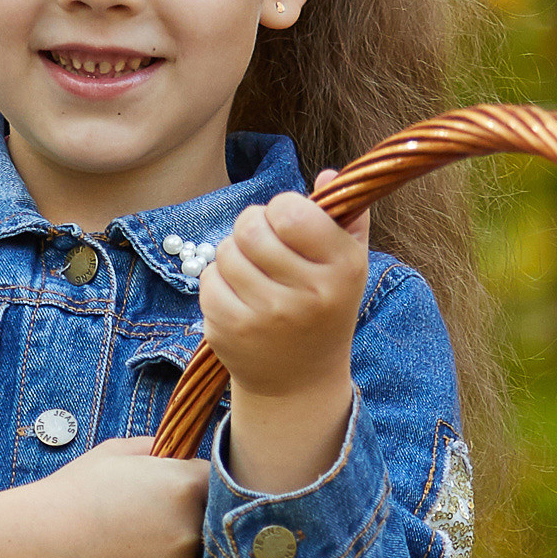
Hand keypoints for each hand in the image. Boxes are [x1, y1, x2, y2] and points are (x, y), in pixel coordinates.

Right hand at [0, 437, 203, 557]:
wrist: (35, 548)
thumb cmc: (74, 494)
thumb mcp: (118, 453)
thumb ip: (163, 449)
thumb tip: (187, 451)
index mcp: (186, 486)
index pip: (222, 486)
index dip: (202, 490)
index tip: (181, 496)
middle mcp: (191, 531)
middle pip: (217, 532)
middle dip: (195, 528)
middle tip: (157, 528)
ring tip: (139, 554)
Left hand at [201, 171, 369, 493]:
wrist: (299, 382)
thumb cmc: (323, 307)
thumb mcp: (348, 264)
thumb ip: (346, 216)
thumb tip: (327, 175)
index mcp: (343, 269)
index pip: (291, 210)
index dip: (282, 209)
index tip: (288, 225)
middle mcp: (307, 294)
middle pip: (250, 226)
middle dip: (252, 227)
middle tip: (264, 247)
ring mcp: (266, 316)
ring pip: (226, 251)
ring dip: (234, 255)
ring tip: (254, 274)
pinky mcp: (230, 331)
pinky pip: (208, 280)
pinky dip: (218, 282)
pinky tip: (239, 298)